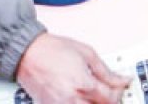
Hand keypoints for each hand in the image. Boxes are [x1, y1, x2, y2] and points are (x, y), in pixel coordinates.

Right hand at [16, 32, 130, 102]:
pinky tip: (80, 96)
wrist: (27, 53)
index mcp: (82, 84)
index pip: (110, 98)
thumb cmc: (52, 49)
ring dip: (94, 103)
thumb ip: (106, 71)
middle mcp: (71, 99)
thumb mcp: (86, 53)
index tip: (121, 84)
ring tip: (94, 94)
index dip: (119, 91)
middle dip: (109, 100)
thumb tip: (121, 79)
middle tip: (109, 90)